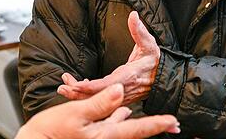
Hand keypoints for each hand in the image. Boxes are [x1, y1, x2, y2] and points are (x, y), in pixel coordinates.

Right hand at [16, 83, 179, 138]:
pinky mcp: (89, 138)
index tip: (174, 122)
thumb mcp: (75, 115)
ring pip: (121, 129)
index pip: (138, 129)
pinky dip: (116, 120)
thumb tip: (119, 91)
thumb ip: (100, 104)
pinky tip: (118, 114)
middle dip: (150, 125)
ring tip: (149, 116)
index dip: (157, 124)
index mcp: (105, 135)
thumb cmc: (51, 133)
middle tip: (170, 124)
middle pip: (133, 131)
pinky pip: (109, 128)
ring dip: (133, 122)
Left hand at [57, 11, 159, 104]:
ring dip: (80, 94)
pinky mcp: (118, 98)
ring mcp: (119, 96)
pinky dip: (88, 95)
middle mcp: (122, 90)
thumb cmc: (155, 61)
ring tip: (64, 87)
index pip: (105, 85)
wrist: (164, 78)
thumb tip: (134, 15)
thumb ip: (139, 31)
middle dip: (78, 93)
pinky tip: (80, 86)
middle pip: (96, 96)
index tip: (75, 85)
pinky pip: (101, 100)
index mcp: (127, 77)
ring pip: (97, 100)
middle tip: (62, 87)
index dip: (89, 87)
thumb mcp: (149, 44)